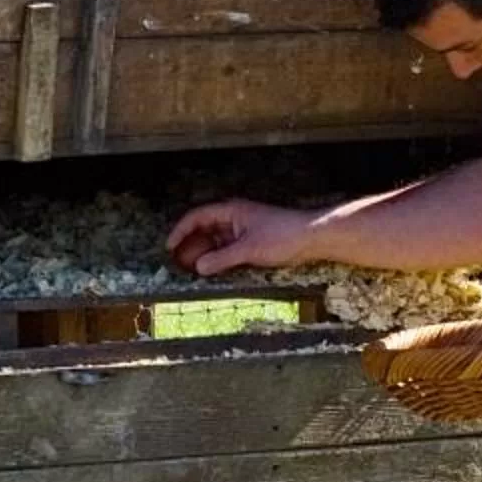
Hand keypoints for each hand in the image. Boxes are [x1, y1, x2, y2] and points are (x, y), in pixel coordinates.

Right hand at [166, 198, 316, 275]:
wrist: (313, 239)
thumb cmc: (284, 235)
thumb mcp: (249, 249)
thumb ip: (222, 258)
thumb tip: (199, 267)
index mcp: (231, 211)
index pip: (197, 217)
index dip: (180, 231)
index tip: (169, 248)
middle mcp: (233, 219)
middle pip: (202, 231)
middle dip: (189, 246)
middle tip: (177, 265)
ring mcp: (241, 232)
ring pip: (213, 243)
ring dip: (202, 255)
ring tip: (190, 271)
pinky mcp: (250, 244)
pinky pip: (226, 251)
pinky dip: (216, 260)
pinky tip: (210, 271)